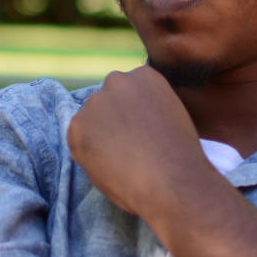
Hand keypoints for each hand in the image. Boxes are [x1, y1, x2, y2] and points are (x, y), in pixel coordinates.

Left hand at [66, 65, 213, 216]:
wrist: (170, 180)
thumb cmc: (180, 156)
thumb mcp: (172, 115)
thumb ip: (149, 107)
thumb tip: (133, 117)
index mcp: (144, 75)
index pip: (128, 91)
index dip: (132, 114)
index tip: (141, 132)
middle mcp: (117, 81)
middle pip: (107, 101)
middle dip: (113, 121)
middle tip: (128, 148)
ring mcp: (95, 102)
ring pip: (91, 121)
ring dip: (99, 137)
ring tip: (120, 161)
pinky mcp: (77, 126)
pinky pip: (78, 140)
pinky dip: (88, 154)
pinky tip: (110, 166)